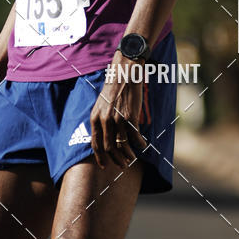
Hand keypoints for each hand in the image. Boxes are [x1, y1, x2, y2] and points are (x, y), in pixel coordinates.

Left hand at [90, 51, 147, 168]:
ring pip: (122, 145)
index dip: (100, 157)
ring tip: (133, 158)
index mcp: (95, 118)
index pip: (95, 144)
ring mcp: (117, 119)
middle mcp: (104, 120)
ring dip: (128, 155)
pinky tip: (143, 144)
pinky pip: (135, 136)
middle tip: (123, 165)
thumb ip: (102, 120)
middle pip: (109, 148)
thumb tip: (106, 137)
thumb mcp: (101, 105)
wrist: (124, 72)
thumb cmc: (114, 88)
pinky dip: (140, 143)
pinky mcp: (130, 116)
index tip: (105, 166)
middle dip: (116, 160)